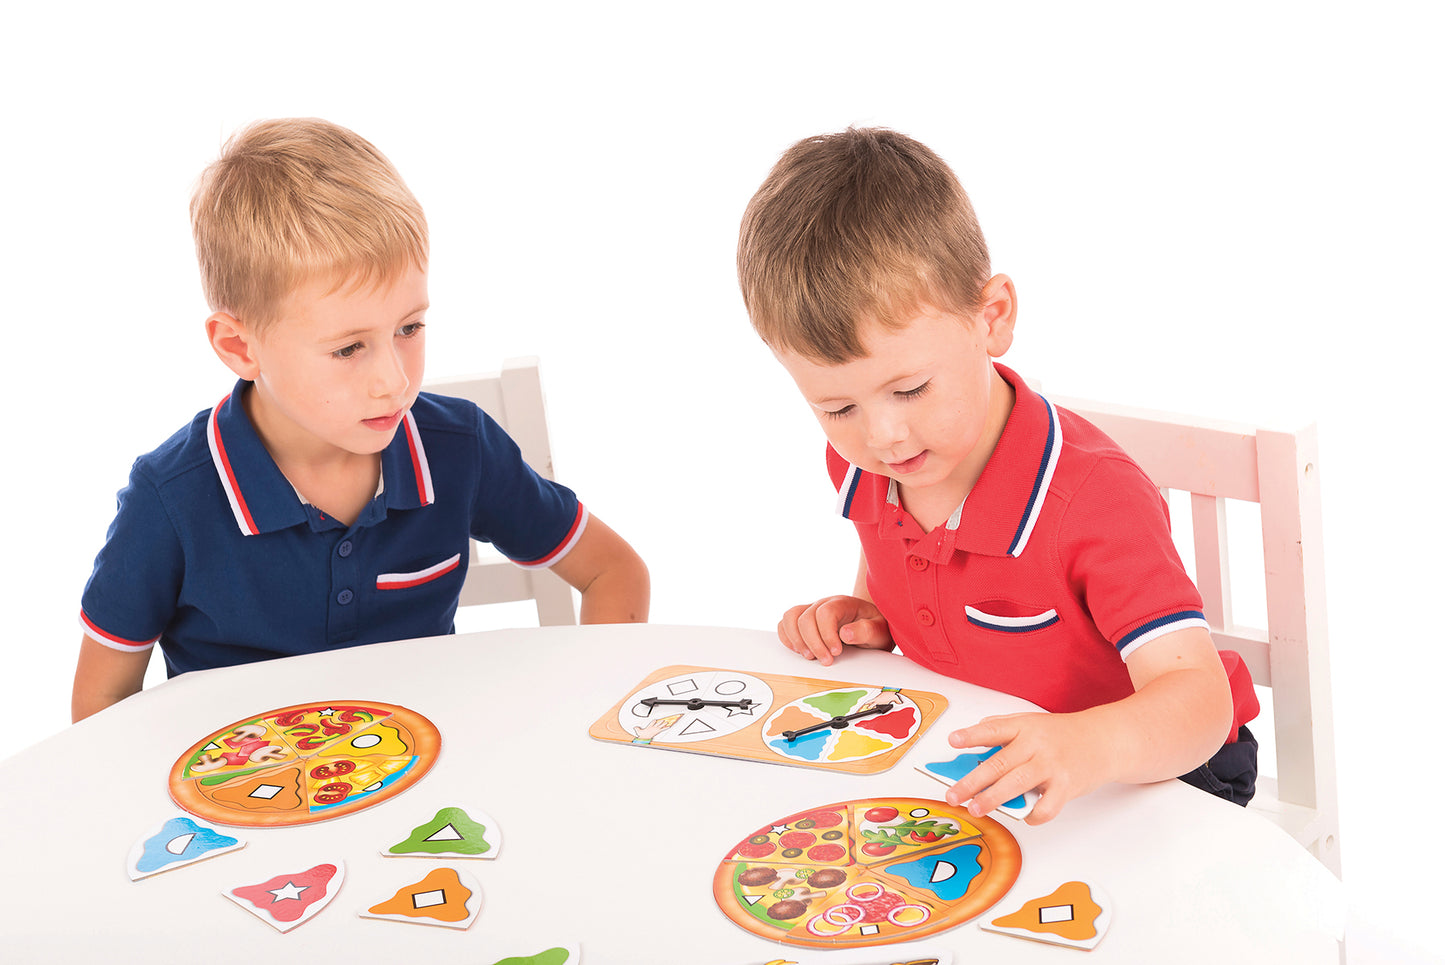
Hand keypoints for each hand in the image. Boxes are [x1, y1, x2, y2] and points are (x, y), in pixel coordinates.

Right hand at [776, 595, 892, 665]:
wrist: (871, 625)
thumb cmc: (875, 628)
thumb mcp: (880, 631)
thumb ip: (866, 631)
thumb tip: (845, 634)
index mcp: (843, 603)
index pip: (826, 612)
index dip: (827, 634)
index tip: (836, 652)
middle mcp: (824, 603)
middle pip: (806, 617)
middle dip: (813, 643)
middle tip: (826, 660)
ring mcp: (812, 610)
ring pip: (791, 617)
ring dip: (797, 640)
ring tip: (810, 657)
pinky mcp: (803, 620)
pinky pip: (785, 623)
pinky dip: (787, 637)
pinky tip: (799, 650)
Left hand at [944, 712, 1117, 824]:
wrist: (1105, 740)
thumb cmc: (1064, 734)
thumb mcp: (1032, 721)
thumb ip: (1004, 728)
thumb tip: (976, 737)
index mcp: (1024, 727)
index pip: (993, 730)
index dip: (971, 736)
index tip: (952, 741)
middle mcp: (1036, 745)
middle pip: (999, 764)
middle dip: (972, 781)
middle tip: (954, 794)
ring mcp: (1051, 766)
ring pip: (1016, 785)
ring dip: (993, 799)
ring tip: (976, 808)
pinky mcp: (1066, 787)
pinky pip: (1046, 807)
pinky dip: (1032, 816)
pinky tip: (1025, 816)